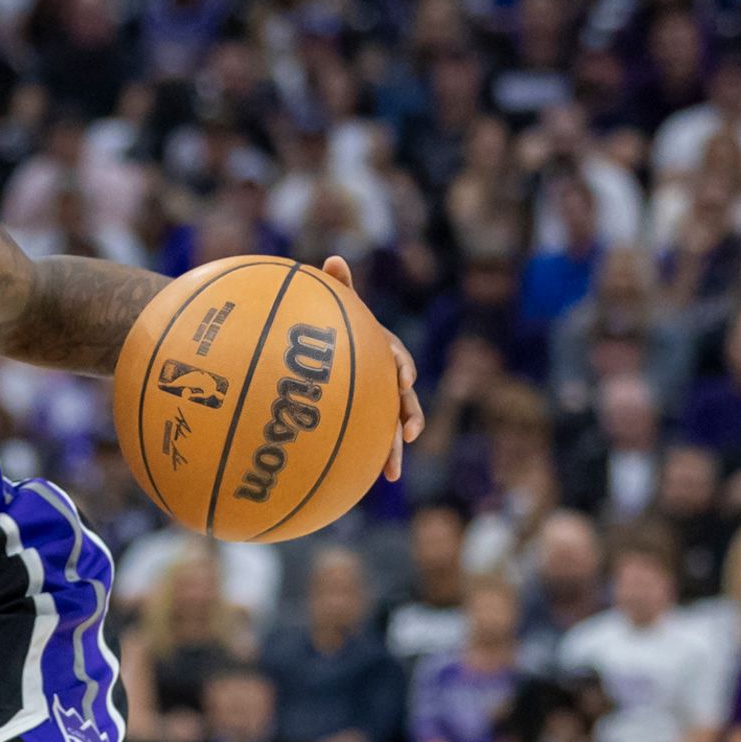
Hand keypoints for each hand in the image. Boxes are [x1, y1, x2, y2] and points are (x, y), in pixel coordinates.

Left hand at [318, 255, 418, 480]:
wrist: (332, 355)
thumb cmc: (336, 327)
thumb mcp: (338, 309)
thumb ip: (339, 288)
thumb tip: (333, 259)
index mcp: (382, 351)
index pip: (396, 357)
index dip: (401, 366)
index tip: (402, 379)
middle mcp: (387, 379)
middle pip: (403, 400)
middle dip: (408, 415)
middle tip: (407, 429)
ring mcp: (380, 403)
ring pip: (392, 428)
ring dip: (394, 449)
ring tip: (391, 471)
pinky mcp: (368, 422)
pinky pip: (373, 443)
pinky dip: (374, 461)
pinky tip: (370, 483)